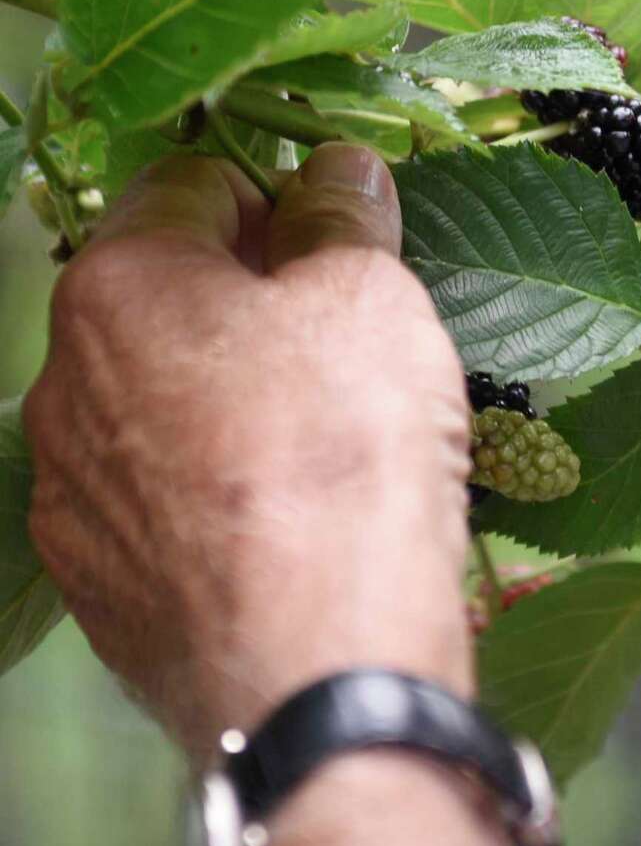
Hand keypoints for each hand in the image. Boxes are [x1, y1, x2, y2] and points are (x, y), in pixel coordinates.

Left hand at [24, 146, 473, 758]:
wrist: (319, 674)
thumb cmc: (345, 458)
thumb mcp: (372, 301)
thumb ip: (344, 219)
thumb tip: (338, 172)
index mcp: (118, 286)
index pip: (192, 183)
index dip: (277, 192)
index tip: (339, 231)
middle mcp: (62, 381)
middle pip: (165, 296)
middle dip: (249, 295)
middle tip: (345, 334)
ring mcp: (69, 492)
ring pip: (156, 401)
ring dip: (227, 390)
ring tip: (323, 437)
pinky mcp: (95, 583)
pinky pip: (154, 497)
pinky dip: (210, 484)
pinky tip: (282, 517)